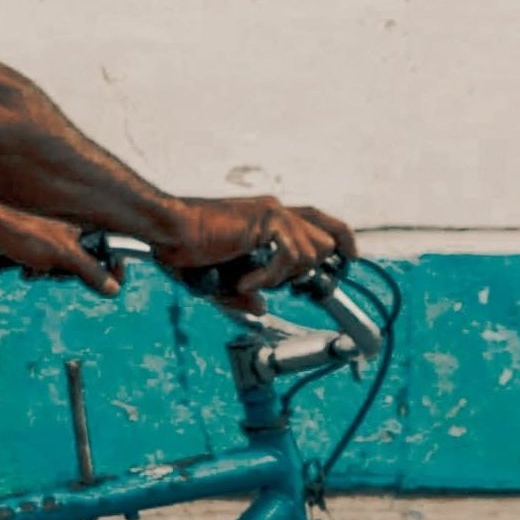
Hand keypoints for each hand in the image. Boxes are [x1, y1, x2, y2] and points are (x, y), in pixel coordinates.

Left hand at [0, 206, 122, 295]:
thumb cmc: (20, 229)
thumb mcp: (63, 254)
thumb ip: (91, 271)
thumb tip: (114, 288)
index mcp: (81, 226)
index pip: (110, 249)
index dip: (114, 268)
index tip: (115, 283)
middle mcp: (66, 231)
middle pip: (83, 266)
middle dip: (68, 275)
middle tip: (56, 271)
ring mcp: (47, 240)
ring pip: (60, 271)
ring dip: (47, 276)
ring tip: (33, 268)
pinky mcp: (29, 249)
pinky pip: (40, 271)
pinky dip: (33, 274)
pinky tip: (20, 267)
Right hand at [154, 197, 355, 307]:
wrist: (167, 232)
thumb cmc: (185, 250)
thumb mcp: (221, 279)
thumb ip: (244, 293)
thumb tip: (261, 308)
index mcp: (268, 219)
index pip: (320, 220)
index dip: (341, 238)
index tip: (352, 257)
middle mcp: (276, 211)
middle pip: (326, 240)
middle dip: (307, 270)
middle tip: (274, 282)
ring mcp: (273, 212)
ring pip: (311, 252)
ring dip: (282, 276)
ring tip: (248, 279)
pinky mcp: (266, 218)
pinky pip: (290, 256)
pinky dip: (270, 276)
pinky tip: (245, 280)